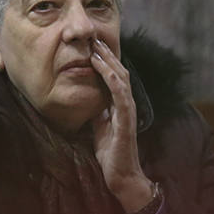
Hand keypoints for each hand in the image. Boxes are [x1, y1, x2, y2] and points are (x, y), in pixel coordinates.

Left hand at [89, 38, 153, 213]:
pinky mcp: (126, 120)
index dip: (105, 59)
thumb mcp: (99, 126)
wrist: (121, 175)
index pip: (114, 76)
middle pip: (119, 71)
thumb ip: (96, 110)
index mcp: (119, 104)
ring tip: (97, 48)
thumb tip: (85, 97)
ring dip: (109, 61)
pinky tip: (105, 69)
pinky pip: (120, 95)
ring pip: (121, 78)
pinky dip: (113, 80)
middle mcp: (126, 104)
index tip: (93, 44)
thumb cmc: (110, 152)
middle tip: (95, 37)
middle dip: (107, 53)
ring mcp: (128, 111)